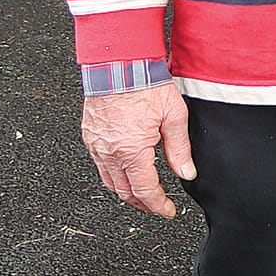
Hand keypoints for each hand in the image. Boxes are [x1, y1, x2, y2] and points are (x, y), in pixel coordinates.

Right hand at [80, 83, 195, 217]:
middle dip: (143, 203)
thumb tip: (186, 173)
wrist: (119, 65)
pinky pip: (100, 166)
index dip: (158, 205)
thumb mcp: (174, 117)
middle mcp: (109, 153)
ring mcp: (95, 146)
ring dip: (127, 192)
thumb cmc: (146, 85)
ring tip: (144, 194)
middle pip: (124, 192)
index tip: (168, 211)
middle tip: (158, 206)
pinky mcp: (89, 137)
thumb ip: (179, 149)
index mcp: (131, 151)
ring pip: (109, 182)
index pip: (145, 190)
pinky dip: (114, 176)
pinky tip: (126, 172)